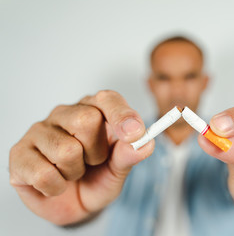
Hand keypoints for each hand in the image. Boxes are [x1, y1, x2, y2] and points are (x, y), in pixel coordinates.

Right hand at [9, 90, 153, 224]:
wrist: (73, 204)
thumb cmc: (97, 178)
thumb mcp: (119, 169)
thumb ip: (129, 154)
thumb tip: (145, 143)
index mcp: (93, 110)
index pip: (107, 99)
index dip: (122, 114)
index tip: (135, 133)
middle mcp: (65, 114)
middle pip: (86, 120)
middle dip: (96, 152)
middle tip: (92, 161)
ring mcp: (39, 131)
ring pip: (66, 150)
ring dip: (76, 172)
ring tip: (73, 172)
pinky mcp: (20, 153)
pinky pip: (44, 174)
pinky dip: (57, 187)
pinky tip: (56, 183)